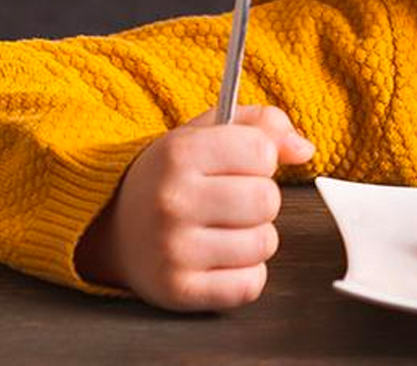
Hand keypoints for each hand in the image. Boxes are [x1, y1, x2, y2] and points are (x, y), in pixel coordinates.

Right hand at [75, 105, 314, 310]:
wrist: (112, 226)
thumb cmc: (172, 177)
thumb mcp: (208, 132)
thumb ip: (263, 125)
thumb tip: (304, 149)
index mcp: (178, 154)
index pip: (262, 151)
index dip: (261, 157)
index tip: (240, 164)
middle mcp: (171, 201)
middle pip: (267, 200)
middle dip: (261, 199)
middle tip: (232, 200)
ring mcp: (172, 250)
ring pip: (263, 244)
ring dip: (254, 237)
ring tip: (224, 229)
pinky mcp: (179, 290)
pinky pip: (250, 284)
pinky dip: (245, 274)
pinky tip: (220, 258)